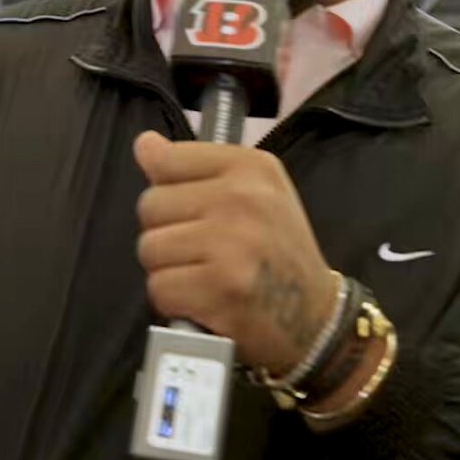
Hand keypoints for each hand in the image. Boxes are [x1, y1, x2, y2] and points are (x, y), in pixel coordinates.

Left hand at [133, 130, 336, 375]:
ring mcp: (230, 245)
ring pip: (149, 248)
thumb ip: (197, 167)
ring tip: (202, 273)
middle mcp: (241, 199)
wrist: (315, 315)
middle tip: (202, 248)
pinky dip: (173, 299)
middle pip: (151, 205)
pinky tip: (202, 297)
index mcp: (250, 167)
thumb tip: (145, 145)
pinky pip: (158, 287)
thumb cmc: (278, 250)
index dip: (168, 189)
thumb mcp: (255, 191)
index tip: (190, 206)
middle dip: (166, 231)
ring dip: (168, 268)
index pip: (167, 159)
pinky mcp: (218, 289)